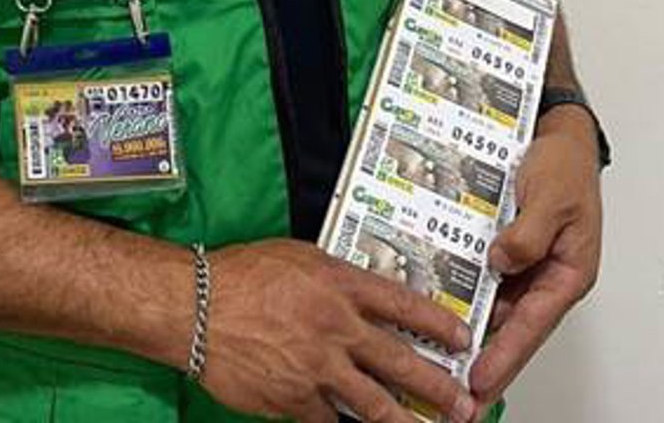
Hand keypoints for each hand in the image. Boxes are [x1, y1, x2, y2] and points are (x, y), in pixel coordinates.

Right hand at [201, 238, 478, 422]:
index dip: (439, 324)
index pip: (404, 306)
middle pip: (401, 362)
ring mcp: (318, 369)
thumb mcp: (299, 257)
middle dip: (439, 386)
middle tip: (466, 403)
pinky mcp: (295, 401)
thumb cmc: (242, 275)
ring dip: (408, 422)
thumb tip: (364, 294)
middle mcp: (337, 328)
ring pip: (375, 405)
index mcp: (340, 285)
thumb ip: (336, 278)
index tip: (464, 339)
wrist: (197, 306)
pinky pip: (330, 420)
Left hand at [468, 107, 601, 416]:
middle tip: (456, 387)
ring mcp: (528, 264)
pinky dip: (469, 288)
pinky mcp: (511, 249)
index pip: (533, 324)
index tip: (481, 381)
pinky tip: (442, 298)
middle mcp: (547, 275)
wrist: (558, 135)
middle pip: (514, 326)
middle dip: (487, 357)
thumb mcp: (549, 198)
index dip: (505, 355)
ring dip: (473, 325)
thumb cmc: (565, 166)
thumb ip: (528, 234)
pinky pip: (488, 276)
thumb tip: (502, 263)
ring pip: (498, 305)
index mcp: (569, 272)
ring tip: (440, 352)